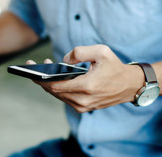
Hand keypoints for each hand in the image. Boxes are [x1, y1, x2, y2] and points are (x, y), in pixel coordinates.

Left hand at [30, 45, 144, 112]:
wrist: (130, 85)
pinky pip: (65, 98)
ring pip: (58, 96)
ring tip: (44, 69)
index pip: (56, 86)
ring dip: (49, 83)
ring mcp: (84, 107)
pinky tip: (55, 77)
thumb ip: (79, 52)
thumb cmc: (115, 67)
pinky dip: (58, 88)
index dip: (41, 78)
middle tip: (35, 65)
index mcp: (87, 86)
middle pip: (54, 91)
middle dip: (42, 79)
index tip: (31, 68)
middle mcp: (84, 100)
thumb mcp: (100, 51)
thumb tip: (64, 60)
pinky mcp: (84, 108)